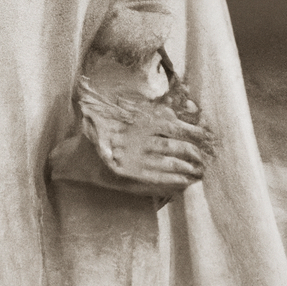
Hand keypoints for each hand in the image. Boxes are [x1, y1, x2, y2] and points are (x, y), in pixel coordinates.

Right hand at [88, 100, 210, 190]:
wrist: (81, 157)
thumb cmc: (102, 132)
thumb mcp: (123, 114)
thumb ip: (148, 110)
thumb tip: (179, 105)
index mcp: (137, 123)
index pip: (172, 126)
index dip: (191, 131)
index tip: (205, 134)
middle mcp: (139, 140)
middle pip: (175, 146)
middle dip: (194, 152)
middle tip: (205, 156)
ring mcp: (137, 159)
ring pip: (171, 163)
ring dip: (188, 167)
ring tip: (199, 170)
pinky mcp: (134, 175)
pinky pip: (162, 178)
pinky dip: (176, 180)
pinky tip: (186, 181)